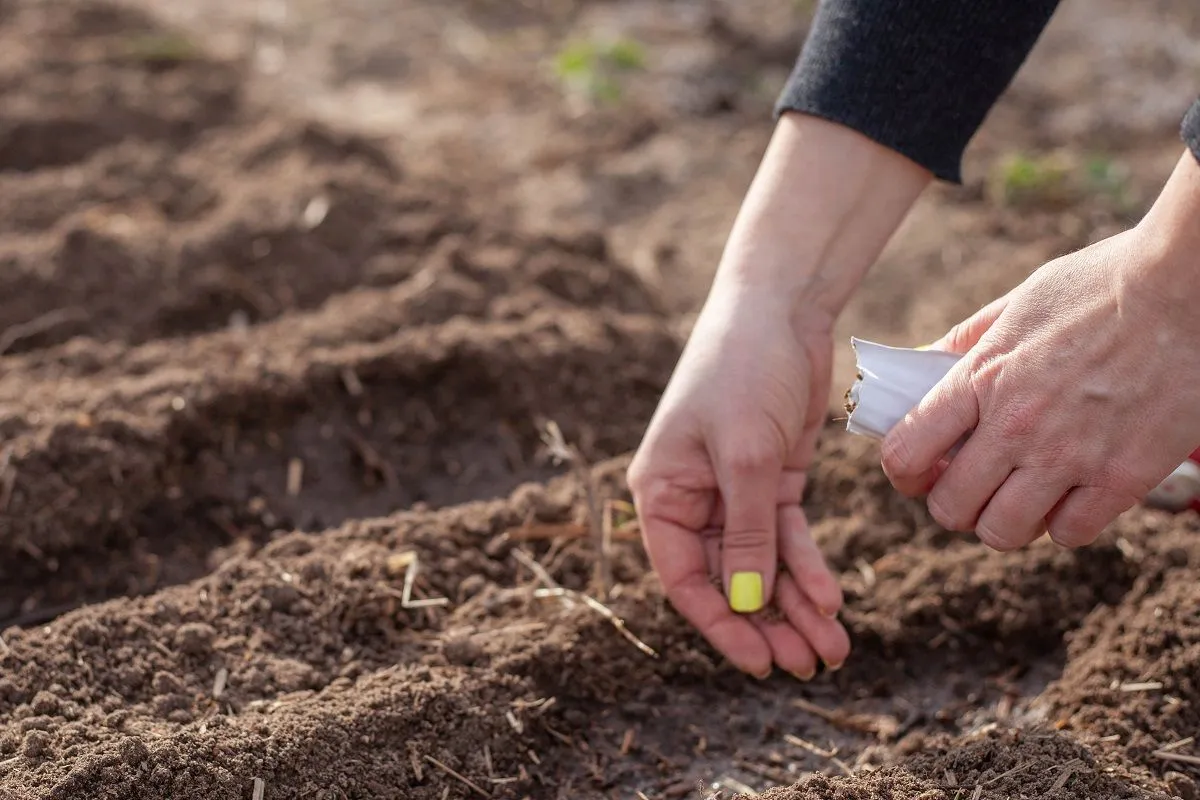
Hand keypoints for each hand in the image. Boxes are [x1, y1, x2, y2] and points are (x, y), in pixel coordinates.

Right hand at [626, 284, 849, 678]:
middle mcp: (692, 498)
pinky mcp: (773, 479)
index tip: (758, 662)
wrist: (781, 309)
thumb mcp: (746, 454)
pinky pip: (788, 538)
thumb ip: (747, 531)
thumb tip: (747, 604)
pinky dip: (809, 568)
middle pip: (727, 579)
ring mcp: (734, 490)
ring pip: (763, 565)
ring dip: (795, 605)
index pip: (684, 577)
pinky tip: (831, 599)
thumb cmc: (742, 369)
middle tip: (805, 664)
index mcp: (661, 492)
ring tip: (831, 647)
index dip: (720, 624)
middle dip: (766, 624)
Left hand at [882, 166, 1199, 549]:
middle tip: (971, 487)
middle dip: (952, 503)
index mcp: (981, 377)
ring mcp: (1069, 456)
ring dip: (1002, 521)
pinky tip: (1070, 494)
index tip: (918, 469)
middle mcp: (1017, 425)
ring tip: (1017, 497)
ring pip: (1003, 533)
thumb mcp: (1018, 304)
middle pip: (950, 507)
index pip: (906, 451)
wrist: (1187, 286)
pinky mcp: (1123, 477)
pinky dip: (1063, 524)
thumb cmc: (1102, 284)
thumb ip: (966, 343)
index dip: (903, 471)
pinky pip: (1070, 534)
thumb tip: (919, 369)